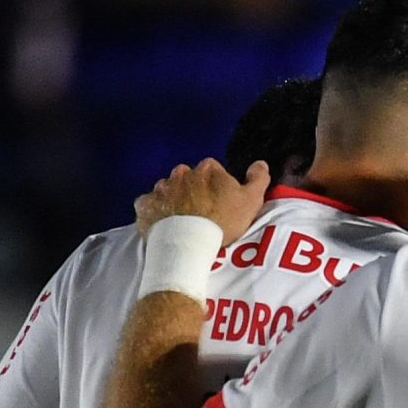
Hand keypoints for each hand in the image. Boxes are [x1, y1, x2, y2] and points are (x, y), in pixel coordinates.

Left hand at [134, 157, 268, 242]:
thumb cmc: (223, 222)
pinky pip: (148, 205)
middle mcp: (181, 173)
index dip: (217, 187)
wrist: (190, 244)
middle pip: (187, 178)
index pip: (213, 170)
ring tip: (182, 223)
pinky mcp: (146, 205)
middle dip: (192, 192)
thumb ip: (258, 179)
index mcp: (207, 169)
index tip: (220, 203)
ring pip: (167, 191)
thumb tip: (261, 163)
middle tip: (200, 214)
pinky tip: (162, 225)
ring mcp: (161, 188)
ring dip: (173, 202)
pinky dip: (154, 212)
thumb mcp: (251, 201)